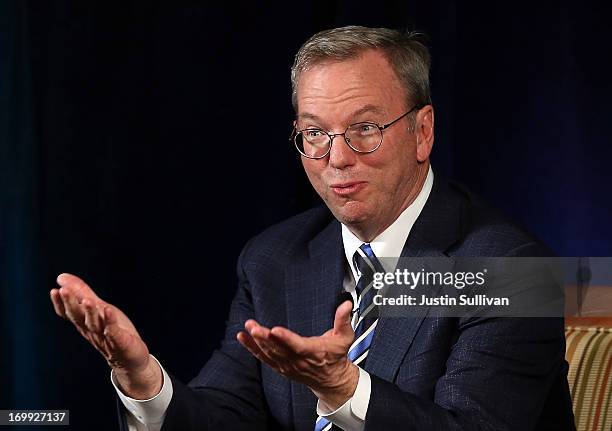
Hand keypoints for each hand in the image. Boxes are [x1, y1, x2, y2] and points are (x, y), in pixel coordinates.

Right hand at [50, 273, 161, 398]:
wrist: (130, 359)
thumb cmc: (112, 331)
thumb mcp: (97, 308)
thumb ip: (81, 293)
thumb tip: (61, 277)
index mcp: (84, 323)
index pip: (68, 313)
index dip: (60, 303)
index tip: (54, 291)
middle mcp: (92, 331)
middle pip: (78, 317)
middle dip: (71, 304)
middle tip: (63, 291)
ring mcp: (105, 337)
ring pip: (95, 325)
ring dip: (90, 312)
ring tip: (87, 300)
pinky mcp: (120, 343)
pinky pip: (114, 333)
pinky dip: (111, 323)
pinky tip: (109, 312)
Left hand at [237, 300, 358, 409]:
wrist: (331, 379)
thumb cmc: (336, 356)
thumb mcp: (345, 337)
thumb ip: (343, 320)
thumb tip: (346, 304)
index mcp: (313, 352)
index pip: (298, 346)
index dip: (286, 338)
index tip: (275, 330)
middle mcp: (298, 360)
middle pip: (279, 349)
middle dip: (265, 338)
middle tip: (253, 327)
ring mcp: (288, 365)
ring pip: (269, 353)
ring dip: (257, 341)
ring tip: (248, 328)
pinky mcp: (280, 366)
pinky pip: (264, 358)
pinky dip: (252, 348)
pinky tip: (243, 338)